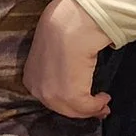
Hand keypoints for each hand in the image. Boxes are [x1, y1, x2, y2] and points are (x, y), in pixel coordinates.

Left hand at [26, 0, 113, 119]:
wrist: (69, 25)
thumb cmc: (63, 30)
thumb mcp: (52, 51)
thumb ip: (56, 67)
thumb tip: (71, 72)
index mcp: (30, 78)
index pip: (49, 97)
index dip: (67, 101)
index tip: (82, 101)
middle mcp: (36, 89)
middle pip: (61, 107)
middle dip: (80, 109)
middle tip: (98, 108)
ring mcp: (51, 95)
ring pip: (74, 110)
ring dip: (91, 108)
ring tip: (103, 102)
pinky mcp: (69, 96)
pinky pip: (86, 107)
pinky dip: (98, 105)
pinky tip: (104, 96)